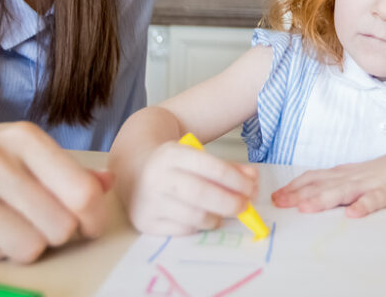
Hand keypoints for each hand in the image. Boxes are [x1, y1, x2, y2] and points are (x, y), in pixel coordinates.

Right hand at [0, 122, 111, 262]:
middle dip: (50, 237)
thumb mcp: (13, 157)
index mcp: (21, 138)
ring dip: (17, 248)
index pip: (83, 193)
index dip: (90, 221)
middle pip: (61, 226)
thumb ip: (62, 173)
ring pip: (29, 246)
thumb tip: (109, 184)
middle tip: (24, 225)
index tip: (82, 228)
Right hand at [126, 140, 256, 235]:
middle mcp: (157, 176)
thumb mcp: (195, 156)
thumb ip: (226, 167)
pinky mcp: (145, 222)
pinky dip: (198, 227)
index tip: (251, 190)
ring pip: (194, 216)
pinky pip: (182, 231)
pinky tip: (201, 218)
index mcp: (172, 154)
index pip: (213, 168)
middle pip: (202, 194)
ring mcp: (149, 201)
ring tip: (222, 214)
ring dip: (217, 218)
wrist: (133, 170)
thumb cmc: (172, 165)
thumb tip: (252, 179)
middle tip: (244, 207)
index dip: (237, 182)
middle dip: (230, 203)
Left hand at [271, 151, 385, 217]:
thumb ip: (335, 184)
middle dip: (299, 194)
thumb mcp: (355, 176)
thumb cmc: (383, 172)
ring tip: (306, 208)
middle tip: (279, 203)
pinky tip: (353, 214)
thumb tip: (309, 196)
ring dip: (323, 199)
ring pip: (343, 191)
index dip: (293, 187)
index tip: (275, 197)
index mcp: (342, 174)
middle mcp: (351, 178)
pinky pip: (374, 200)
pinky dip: (363, 206)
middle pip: (321, 185)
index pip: (313, 178)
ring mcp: (369, 184)